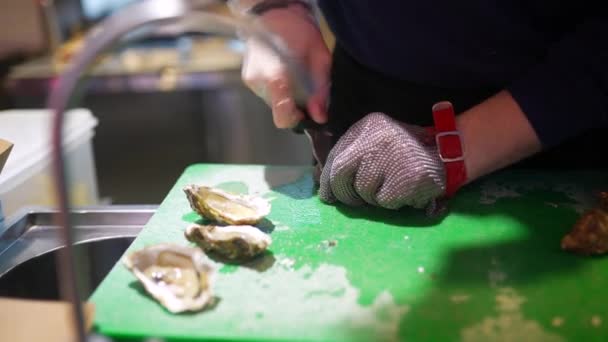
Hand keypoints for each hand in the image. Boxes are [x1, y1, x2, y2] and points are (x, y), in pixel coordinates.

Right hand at [241, 4, 330, 127]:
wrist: (273, 13)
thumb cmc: (299, 30)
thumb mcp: (320, 57)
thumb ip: (320, 90)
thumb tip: (320, 117)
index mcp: (276, 75)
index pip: (282, 114)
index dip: (297, 119)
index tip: (308, 112)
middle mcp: (259, 82)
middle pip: (279, 111)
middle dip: (295, 107)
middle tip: (306, 91)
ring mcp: (251, 81)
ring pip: (273, 104)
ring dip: (287, 98)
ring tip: (295, 78)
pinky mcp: (248, 79)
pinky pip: (267, 95)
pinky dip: (279, 91)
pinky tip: (285, 74)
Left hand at [319, 112, 445, 209]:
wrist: (451, 152)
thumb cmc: (409, 152)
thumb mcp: (378, 143)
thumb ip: (355, 158)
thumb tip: (327, 188)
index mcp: (367, 127)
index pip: (336, 157)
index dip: (328, 180)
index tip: (327, 195)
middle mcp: (375, 139)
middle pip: (341, 175)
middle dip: (344, 194)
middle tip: (353, 202)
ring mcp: (391, 159)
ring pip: (364, 192)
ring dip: (375, 197)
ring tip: (394, 185)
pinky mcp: (405, 179)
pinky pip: (384, 201)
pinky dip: (392, 202)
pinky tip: (405, 190)